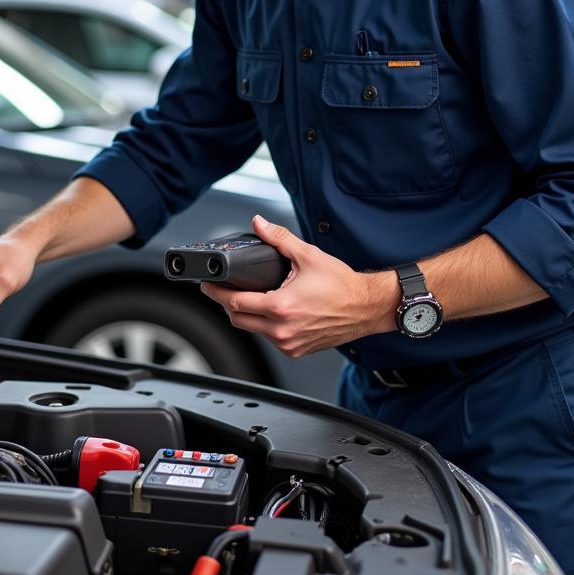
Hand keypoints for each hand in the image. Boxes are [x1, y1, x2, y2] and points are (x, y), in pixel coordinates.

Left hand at [199, 215, 395, 356]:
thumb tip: (259, 224)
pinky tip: (268, 311)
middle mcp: (283, 330)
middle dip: (226, 304)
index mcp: (281, 307)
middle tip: (221, 289)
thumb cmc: (342, 285)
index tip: (207, 284)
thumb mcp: (307, 255)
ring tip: (246, 297)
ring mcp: (289, 344)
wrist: (367, 307)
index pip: (234, 303)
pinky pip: (270, 339)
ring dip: (245, 315)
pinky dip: (264, 325)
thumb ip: (279, 239)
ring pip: (253, 330)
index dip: (216, 292)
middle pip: (238, 320)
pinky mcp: (296, 350)